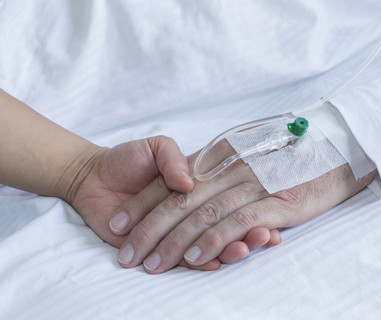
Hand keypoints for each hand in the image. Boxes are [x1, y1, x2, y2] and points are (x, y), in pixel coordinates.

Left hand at [70, 136, 275, 269]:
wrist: (90, 176)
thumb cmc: (125, 159)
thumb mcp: (154, 147)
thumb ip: (171, 158)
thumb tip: (188, 183)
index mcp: (194, 182)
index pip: (214, 195)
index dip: (235, 202)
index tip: (259, 214)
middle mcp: (192, 204)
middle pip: (213, 220)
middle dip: (233, 231)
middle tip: (256, 241)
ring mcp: (180, 225)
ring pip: (208, 237)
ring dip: (228, 246)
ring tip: (245, 249)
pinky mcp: (164, 244)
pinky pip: (187, 254)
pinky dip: (204, 259)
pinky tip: (222, 261)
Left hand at [112, 140, 374, 273]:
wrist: (334, 144)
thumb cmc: (290, 152)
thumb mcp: (246, 152)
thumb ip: (218, 166)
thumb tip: (190, 185)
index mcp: (219, 156)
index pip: (171, 183)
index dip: (143, 205)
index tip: (119, 225)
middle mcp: (229, 169)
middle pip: (179, 202)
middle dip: (148, 230)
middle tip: (127, 255)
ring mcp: (251, 184)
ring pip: (202, 214)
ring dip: (174, 241)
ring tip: (151, 263)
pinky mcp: (274, 200)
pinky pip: (236, 221)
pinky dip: (213, 239)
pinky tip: (195, 257)